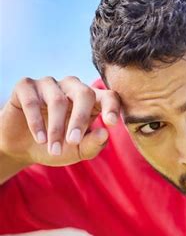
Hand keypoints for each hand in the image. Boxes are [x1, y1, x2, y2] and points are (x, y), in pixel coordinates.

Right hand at [0, 76, 119, 166]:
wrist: (23, 148)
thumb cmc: (59, 147)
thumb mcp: (79, 151)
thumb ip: (93, 144)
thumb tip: (105, 132)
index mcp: (92, 101)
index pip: (109, 96)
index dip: (112, 107)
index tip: (111, 123)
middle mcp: (73, 87)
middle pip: (85, 94)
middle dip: (80, 119)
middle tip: (73, 142)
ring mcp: (50, 84)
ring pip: (58, 100)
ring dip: (56, 128)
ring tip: (53, 149)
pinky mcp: (26, 86)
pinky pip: (32, 100)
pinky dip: (36, 122)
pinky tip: (40, 139)